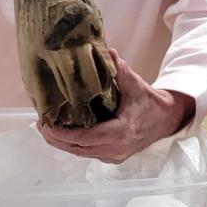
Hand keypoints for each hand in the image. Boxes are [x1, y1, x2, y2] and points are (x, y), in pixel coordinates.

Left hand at [39, 49, 194, 163]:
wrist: (165, 120)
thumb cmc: (149, 102)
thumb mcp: (135, 83)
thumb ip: (120, 68)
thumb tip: (107, 50)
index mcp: (121, 132)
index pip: (85, 139)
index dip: (63, 134)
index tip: (46, 125)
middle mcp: (116, 149)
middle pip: (78, 149)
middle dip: (56, 139)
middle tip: (40, 125)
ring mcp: (114, 155)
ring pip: (81, 153)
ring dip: (62, 143)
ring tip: (46, 128)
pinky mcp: (112, 156)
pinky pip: (88, 152)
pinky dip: (73, 144)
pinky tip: (62, 134)